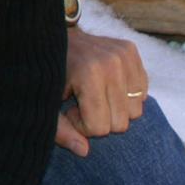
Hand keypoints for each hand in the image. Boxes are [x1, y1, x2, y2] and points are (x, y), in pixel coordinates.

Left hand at [54, 27, 148, 156]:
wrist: (49, 33)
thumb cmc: (44, 72)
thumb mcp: (44, 102)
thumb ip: (59, 130)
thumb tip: (84, 151)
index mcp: (89, 73)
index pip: (100, 127)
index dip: (81, 125)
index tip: (69, 109)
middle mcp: (112, 63)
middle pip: (121, 123)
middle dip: (99, 119)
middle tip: (80, 102)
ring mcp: (124, 55)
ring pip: (135, 111)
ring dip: (113, 109)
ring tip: (91, 94)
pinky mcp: (131, 50)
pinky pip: (141, 93)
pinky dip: (124, 96)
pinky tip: (104, 84)